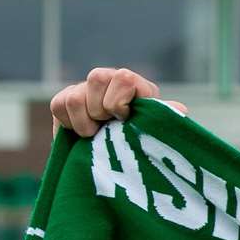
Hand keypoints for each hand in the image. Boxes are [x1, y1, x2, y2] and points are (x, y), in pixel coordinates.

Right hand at [49, 67, 179, 137]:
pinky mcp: (64, 101)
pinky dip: (69, 124)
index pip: (124, 77)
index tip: (124, 119)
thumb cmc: (141, 142)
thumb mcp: (155, 130)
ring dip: (85, 122)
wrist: (116, 161)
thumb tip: (180, 109)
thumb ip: (164, 117)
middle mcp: (109, 81)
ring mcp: (85, 90)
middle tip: (108, 127)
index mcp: (135, 85)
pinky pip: (58, 105)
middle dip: (102, 110)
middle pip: (97, 77)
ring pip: (74, 96)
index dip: (120, 101)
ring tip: (96, 133)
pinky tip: (81, 132)